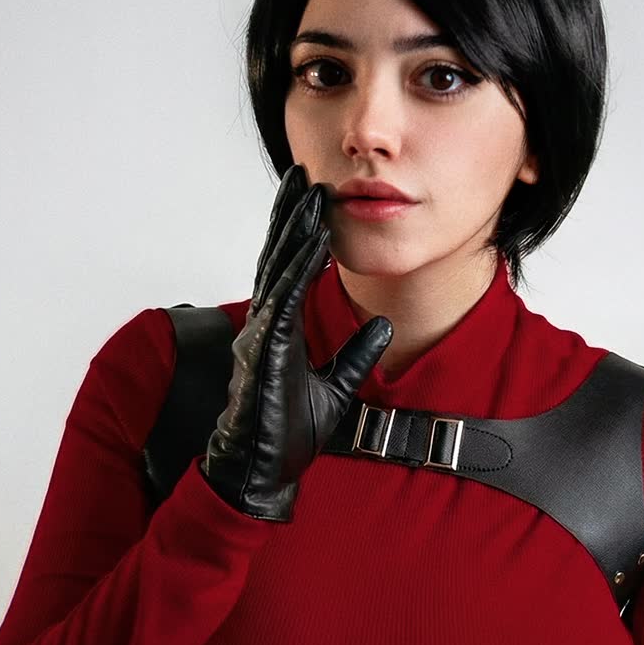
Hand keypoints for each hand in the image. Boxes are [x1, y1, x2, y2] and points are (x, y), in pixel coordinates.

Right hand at [201, 164, 393, 520]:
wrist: (260, 472)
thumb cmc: (285, 436)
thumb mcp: (335, 389)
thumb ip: (355, 356)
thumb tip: (383, 329)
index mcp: (277, 330)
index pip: (287, 268)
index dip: (296, 230)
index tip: (309, 194)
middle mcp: (264, 325)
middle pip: (276, 256)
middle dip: (289, 213)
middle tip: (302, 172)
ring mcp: (261, 336)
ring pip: (277, 269)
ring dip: (293, 229)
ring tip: (308, 193)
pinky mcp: (265, 352)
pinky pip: (283, 301)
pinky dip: (298, 269)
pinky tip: (311, 243)